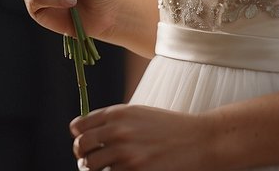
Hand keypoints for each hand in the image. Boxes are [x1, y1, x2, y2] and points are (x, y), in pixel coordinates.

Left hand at [72, 104, 215, 170]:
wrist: (200, 140)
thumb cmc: (169, 127)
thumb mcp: (138, 114)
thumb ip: (113, 120)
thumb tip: (87, 132)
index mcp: (117, 113)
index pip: (79, 126)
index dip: (78, 136)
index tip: (82, 142)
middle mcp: (117, 132)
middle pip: (81, 147)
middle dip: (82, 155)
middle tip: (88, 161)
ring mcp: (126, 154)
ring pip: (92, 166)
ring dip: (95, 169)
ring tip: (104, 169)